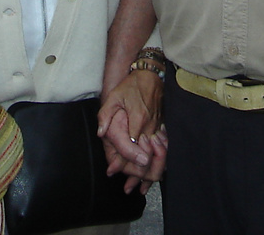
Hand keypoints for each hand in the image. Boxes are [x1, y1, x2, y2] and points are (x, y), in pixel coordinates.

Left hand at [98, 70, 167, 191]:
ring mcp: (158, 127)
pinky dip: (159, 161)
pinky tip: (156, 172)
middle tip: (128, 188)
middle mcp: (150, 126)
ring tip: (142, 187)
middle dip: (138, 174)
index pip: (132, 146)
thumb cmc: (131, 86)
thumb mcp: (114, 97)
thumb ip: (105, 115)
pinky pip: (162, 148)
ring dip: (150, 172)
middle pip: (146, 155)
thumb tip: (100, 133)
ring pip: (156, 155)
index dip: (123, 162)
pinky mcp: (162, 126)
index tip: (115, 172)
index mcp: (137, 119)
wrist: (151, 75)